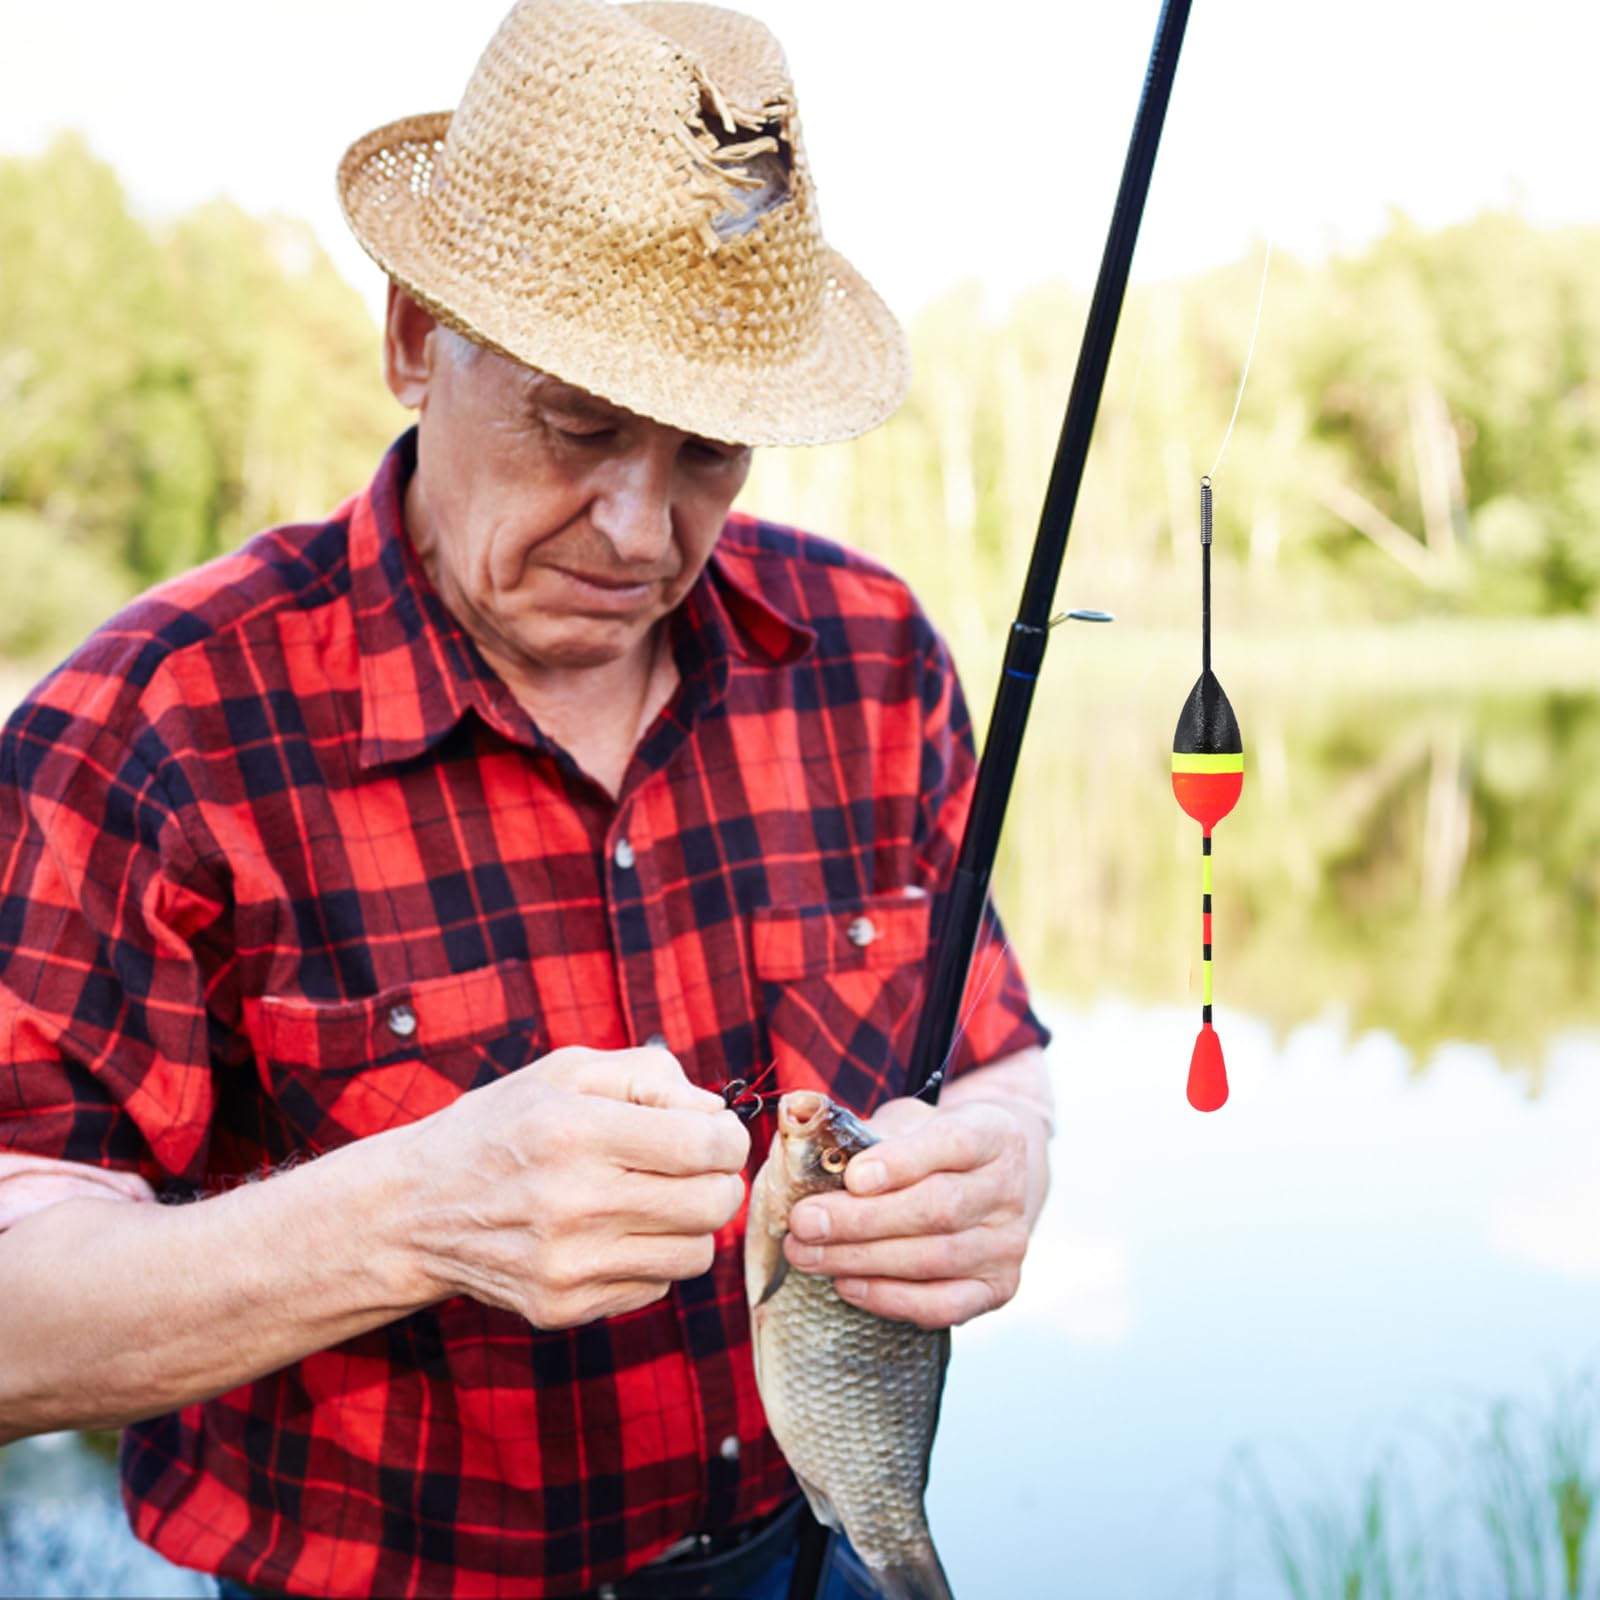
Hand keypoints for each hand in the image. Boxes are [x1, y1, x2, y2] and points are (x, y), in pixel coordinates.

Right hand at [394, 1045, 748, 1328]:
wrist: (414, 1209)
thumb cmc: (502, 1126)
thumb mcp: (565, 1071)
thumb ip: (649, 1075)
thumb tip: (714, 1113)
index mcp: (576, 1132)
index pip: (703, 1146)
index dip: (728, 1137)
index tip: (714, 1133)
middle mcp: (573, 1203)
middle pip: (713, 1204)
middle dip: (718, 1178)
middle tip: (693, 1166)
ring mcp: (567, 1265)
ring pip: (696, 1254)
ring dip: (692, 1224)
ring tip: (655, 1199)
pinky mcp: (562, 1308)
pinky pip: (656, 1286)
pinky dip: (652, 1257)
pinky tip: (615, 1232)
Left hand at [782, 1097, 1040, 1329]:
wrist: (981, 1182)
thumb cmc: (929, 1148)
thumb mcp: (906, 1122)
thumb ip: (865, 1133)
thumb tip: (803, 1146)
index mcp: (993, 1133)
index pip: (952, 1145)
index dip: (901, 1162)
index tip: (852, 1176)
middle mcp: (1010, 1189)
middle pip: (937, 1209)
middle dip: (861, 1219)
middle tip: (804, 1222)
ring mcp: (1008, 1244)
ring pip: (933, 1259)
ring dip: (861, 1260)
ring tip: (808, 1254)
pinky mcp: (997, 1289)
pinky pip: (942, 1305)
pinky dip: (889, 1299)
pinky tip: (846, 1284)